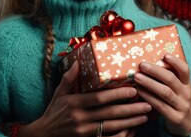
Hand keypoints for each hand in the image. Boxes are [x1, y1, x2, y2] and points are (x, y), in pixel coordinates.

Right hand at [19, 61, 151, 136]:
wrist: (42, 135)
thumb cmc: (53, 112)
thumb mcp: (59, 94)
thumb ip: (69, 78)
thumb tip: (77, 61)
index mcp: (75, 103)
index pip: (100, 98)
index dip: (117, 95)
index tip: (133, 90)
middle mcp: (80, 118)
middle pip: (110, 114)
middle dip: (130, 109)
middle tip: (147, 104)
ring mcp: (84, 131)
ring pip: (111, 127)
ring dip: (130, 121)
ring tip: (145, 116)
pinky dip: (121, 134)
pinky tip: (132, 129)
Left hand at [134, 53, 190, 135]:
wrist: (190, 126)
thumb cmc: (180, 103)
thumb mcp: (181, 91)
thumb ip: (172, 80)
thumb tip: (153, 63)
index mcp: (188, 85)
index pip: (185, 70)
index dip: (176, 61)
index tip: (165, 55)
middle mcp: (186, 94)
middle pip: (171, 79)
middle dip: (156, 71)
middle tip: (142, 65)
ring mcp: (181, 106)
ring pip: (165, 92)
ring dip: (149, 83)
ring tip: (137, 77)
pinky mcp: (174, 118)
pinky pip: (160, 105)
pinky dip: (149, 97)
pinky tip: (139, 91)